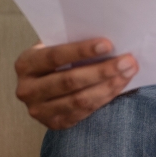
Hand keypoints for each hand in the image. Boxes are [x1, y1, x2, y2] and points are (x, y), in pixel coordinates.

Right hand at [14, 38, 136, 129]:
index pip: (55, 56)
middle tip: (128, 61)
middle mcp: (27, 89)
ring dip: (109, 85)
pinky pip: (84, 111)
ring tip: (129, 72)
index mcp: (26, 64)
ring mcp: (39, 110)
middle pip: (70, 81)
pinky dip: (105, 97)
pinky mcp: (54, 123)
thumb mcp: (54, 47)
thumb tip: (107, 33)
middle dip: (103, 70)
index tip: (108, 44)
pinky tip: (120, 85)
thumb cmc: (56, 61)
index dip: (82, 51)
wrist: (43, 88)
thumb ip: (70, 42)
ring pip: (79, 99)